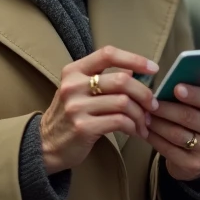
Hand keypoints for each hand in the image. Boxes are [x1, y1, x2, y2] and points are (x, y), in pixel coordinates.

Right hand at [40, 46, 159, 175]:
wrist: (46, 145)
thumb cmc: (69, 116)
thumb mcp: (80, 91)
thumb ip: (104, 78)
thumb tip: (134, 70)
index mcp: (73, 71)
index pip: (108, 54)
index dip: (134, 58)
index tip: (153, 68)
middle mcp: (73, 85)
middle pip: (121, 81)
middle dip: (144, 94)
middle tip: (153, 105)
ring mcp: (77, 107)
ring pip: (124, 103)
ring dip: (140, 114)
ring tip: (144, 123)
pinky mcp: (83, 127)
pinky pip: (119, 122)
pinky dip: (133, 127)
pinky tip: (135, 132)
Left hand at [147, 84, 199, 181]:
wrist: (199, 154)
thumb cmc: (195, 121)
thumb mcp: (199, 107)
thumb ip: (188, 97)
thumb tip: (164, 87)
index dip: (193, 94)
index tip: (176, 88)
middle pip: (189, 117)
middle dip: (165, 109)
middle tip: (149, 103)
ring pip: (177, 134)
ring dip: (157, 124)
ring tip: (144, 116)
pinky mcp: (195, 165)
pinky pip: (169, 150)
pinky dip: (155, 139)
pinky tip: (146, 131)